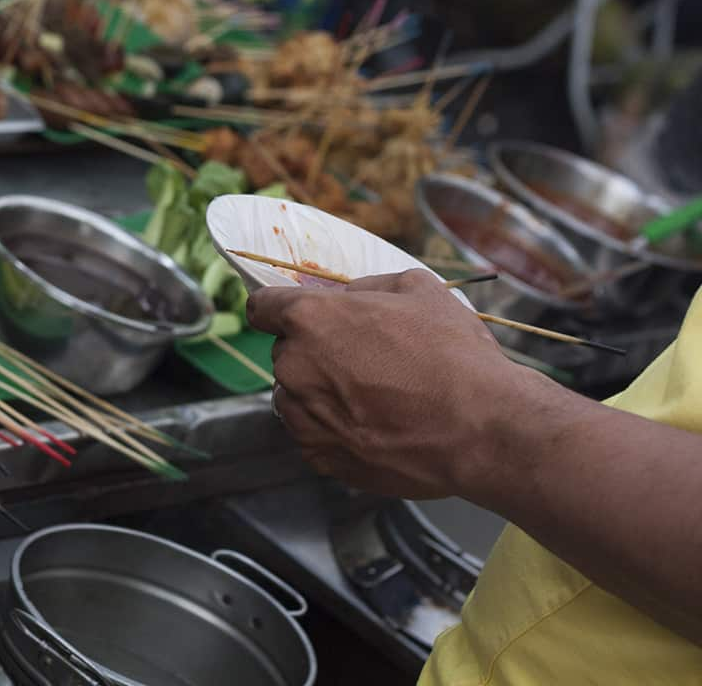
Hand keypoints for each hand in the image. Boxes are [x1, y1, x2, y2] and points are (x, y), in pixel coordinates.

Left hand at [247, 269, 549, 498]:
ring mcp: (303, 417)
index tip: (290, 315)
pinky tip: (374, 425)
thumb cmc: (452, 353)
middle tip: (361, 359)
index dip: (276, 308)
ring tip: (372, 396)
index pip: (261, 306)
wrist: (481, 429)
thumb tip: (345, 296)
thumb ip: (367, 286)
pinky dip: (333, 428)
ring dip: (318, 392)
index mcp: (310, 319)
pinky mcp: (319, 456)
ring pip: (294, 396)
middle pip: (285, 353)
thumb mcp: (418, 289)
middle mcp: (294, 367)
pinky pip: (312, 434)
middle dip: (313, 351)